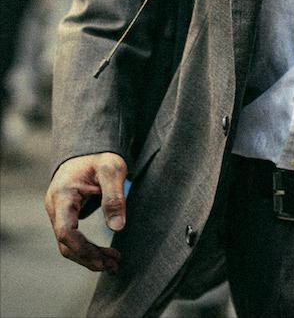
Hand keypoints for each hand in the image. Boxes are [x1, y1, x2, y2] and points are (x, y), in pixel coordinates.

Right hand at [44, 153, 126, 272]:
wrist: (88, 149)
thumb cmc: (100, 156)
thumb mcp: (112, 169)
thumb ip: (114, 196)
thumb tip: (117, 228)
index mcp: (62, 194)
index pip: (65, 230)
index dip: (82, 248)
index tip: (103, 259)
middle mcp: (55, 206)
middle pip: (66, 243)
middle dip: (89, 258)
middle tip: (114, 266)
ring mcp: (58, 213)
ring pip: (68, 244)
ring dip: (89, 257)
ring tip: (113, 264)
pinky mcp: (65, 216)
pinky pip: (72, 238)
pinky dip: (87, 249)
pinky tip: (105, 255)